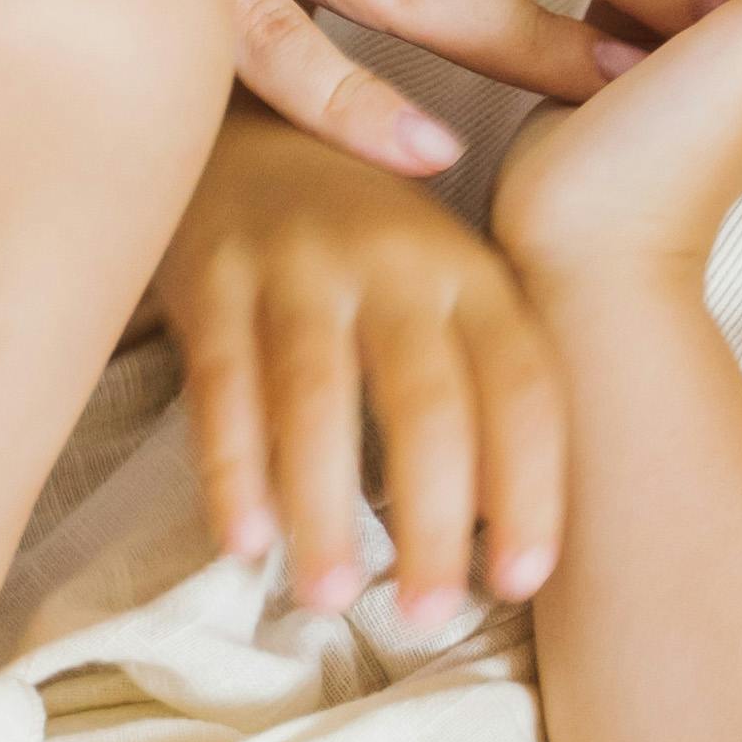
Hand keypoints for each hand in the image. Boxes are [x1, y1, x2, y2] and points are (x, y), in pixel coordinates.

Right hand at [158, 116, 566, 633]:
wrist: (242, 123)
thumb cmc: (364, 240)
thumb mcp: (444, 278)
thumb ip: (484, 376)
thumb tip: (512, 539)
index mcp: (469, 268)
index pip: (523, 385)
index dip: (530, 486)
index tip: (522, 583)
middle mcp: (392, 258)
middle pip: (427, 399)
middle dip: (433, 519)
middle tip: (426, 617)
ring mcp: (297, 261)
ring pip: (317, 399)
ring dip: (325, 508)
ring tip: (330, 599)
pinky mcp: (211, 271)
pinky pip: (220, 385)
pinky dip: (231, 468)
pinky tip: (243, 544)